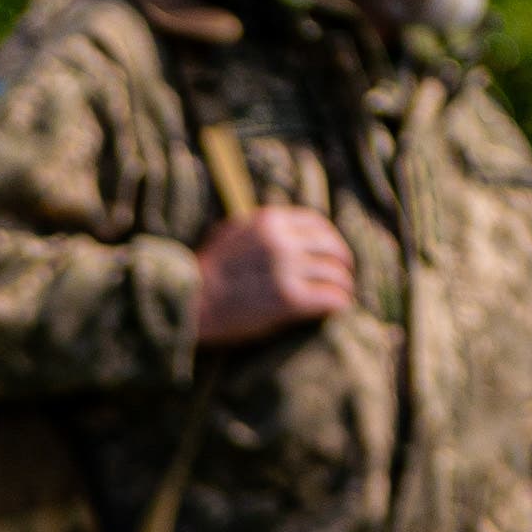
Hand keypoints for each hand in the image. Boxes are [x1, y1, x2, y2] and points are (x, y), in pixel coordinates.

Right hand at [188, 204, 353, 346]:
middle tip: (344, 278)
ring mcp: (287, 270)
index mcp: (269, 221)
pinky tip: (336, 311)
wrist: (187, 304)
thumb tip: (281, 228)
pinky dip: (338, 305)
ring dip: (343, 287)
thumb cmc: (203, 273)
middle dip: (343, 264)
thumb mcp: (229, 234)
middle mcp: (282, 241)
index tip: (332, 255)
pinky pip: (331, 298)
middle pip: (333, 248)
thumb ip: (258, 228)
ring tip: (341, 297)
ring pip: (336, 275)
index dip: (331, 240)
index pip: (317, 223)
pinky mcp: (289, 300)